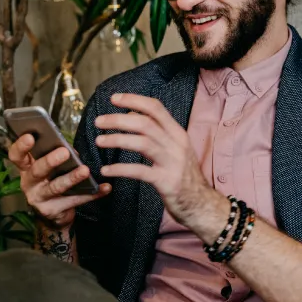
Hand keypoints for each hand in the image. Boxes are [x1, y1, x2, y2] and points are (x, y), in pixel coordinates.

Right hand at [8, 134, 111, 228]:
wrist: (53, 214)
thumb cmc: (52, 181)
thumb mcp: (49, 168)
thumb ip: (56, 155)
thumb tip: (70, 150)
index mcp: (26, 168)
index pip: (16, 156)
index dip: (21, 146)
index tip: (30, 136)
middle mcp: (29, 183)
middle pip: (37, 171)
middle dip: (50, 161)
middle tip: (64, 152)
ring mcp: (39, 198)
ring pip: (55, 187)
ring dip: (72, 178)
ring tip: (85, 170)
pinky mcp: (52, 210)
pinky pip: (74, 200)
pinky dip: (91, 194)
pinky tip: (104, 188)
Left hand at [94, 93, 226, 238]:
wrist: (202, 203)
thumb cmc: (184, 175)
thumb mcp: (176, 148)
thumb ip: (157, 132)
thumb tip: (131, 114)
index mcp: (177, 133)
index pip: (155, 108)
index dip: (133, 100)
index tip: (114, 98)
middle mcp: (176, 144)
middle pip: (144, 123)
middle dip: (118, 120)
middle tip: (99, 121)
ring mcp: (172, 162)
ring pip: (142, 143)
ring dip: (117, 140)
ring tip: (99, 141)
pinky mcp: (166, 181)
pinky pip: (139, 171)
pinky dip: (120, 169)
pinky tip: (106, 170)